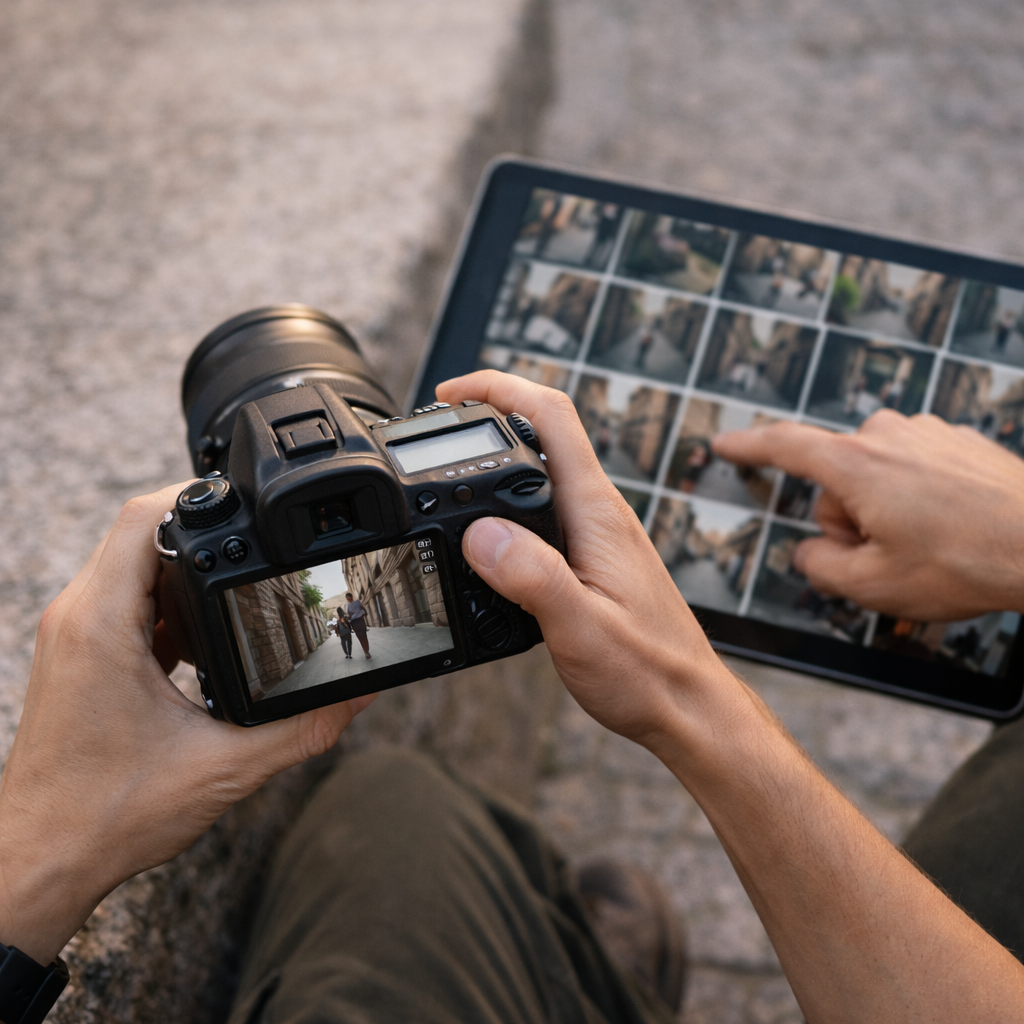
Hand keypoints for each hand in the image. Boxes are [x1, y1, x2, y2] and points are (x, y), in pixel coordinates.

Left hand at [0, 483, 374, 963]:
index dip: (198, 492)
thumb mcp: (225, 768)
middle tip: (257, 548)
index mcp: (103, 625)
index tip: (246, 500)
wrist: (39, 859)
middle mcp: (77, 617)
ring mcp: (73, 634)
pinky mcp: (79, 654)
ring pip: (132, 565)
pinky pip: (125, 600)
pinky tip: (204, 641)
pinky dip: (168, 605)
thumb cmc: (105, 816)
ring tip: (238, 594)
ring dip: (185, 571)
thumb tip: (359, 695)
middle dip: (204, 530)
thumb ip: (303, 727)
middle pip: (141, 532)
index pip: (143, 517)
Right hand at [435, 372, 737, 747]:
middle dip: (488, 414)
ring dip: (496, 460)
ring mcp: (599, 534)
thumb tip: (481, 532)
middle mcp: (600, 513)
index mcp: (598, 513)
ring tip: (450, 471)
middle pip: (544, 434)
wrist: (687, 706)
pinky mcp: (594, 558)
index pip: (551, 417)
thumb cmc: (649, 673)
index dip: (498, 389)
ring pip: (543, 474)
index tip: (451, 392)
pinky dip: (507, 505)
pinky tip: (486, 534)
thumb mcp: (582, 628)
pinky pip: (545, 512)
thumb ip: (532, 577)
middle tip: (440, 425)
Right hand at [711, 410, 1023, 619]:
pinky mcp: (958, 440)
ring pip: (878, 475)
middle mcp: (889, 436)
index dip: (748, 447)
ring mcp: (928, 433)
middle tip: (885, 556)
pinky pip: (915, 468)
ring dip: (886, 510)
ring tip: (927, 545)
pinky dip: (920, 498)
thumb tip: (813, 552)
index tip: (725, 443)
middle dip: (850, 519)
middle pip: (837, 479)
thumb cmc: (970, 561)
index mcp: (857, 465)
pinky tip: (950, 528)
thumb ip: (820, 568)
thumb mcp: (873, 586)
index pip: (784, 446)